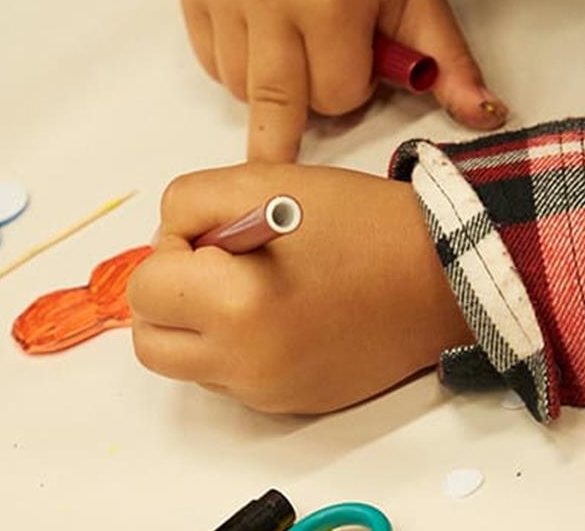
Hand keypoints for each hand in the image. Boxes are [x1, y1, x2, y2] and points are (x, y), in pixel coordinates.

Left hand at [126, 163, 473, 412]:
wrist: (440, 277)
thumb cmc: (361, 225)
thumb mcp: (264, 181)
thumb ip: (189, 204)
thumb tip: (166, 242)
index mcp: (234, 306)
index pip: (145, 286)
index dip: (174, 249)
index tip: (215, 236)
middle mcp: (245, 363)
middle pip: (150, 340)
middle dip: (169, 298)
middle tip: (216, 265)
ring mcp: (267, 391)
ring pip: (187, 364)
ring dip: (199, 326)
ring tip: (251, 288)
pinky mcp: (289, 404)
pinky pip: (232, 380)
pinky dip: (238, 347)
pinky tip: (282, 313)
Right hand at [180, 0, 506, 162]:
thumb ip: (449, 64)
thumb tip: (489, 117)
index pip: (336, 97)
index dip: (353, 85)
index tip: (360, 50)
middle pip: (278, 108)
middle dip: (306, 106)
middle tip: (316, 84)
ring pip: (244, 93)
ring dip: (273, 85)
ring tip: (294, 40)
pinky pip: (213, 67)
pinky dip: (239, 65)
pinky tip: (262, 31)